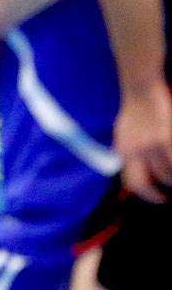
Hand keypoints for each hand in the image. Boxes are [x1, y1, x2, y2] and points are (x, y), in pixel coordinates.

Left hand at [115, 83, 171, 202]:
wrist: (141, 91)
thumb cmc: (135, 113)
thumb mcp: (123, 136)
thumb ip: (130, 155)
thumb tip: (137, 174)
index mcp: (123, 152)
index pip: (132, 183)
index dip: (147, 195)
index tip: (159, 198)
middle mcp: (135, 152)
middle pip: (148, 185)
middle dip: (160, 192)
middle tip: (169, 191)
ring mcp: (152, 146)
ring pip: (167, 175)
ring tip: (171, 166)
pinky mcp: (167, 139)